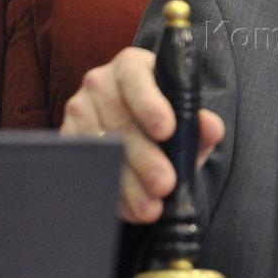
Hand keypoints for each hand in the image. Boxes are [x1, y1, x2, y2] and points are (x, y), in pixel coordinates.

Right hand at [59, 46, 224, 223]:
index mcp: (132, 67)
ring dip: (128, 182)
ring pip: (101, 149)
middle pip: (118, 120)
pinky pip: (86, 169)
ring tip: (151, 207)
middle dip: (144, 156)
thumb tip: (210, 126)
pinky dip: (112, 194)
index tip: (167, 131)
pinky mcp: (67, 140)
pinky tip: (131, 210)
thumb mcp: (187, 121)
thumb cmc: (167, 122)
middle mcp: (100, 83)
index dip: (150, 104)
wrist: (139, 135)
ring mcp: (79, 110)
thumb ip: (201, 124)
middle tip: (165, 183)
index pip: (136, 78)